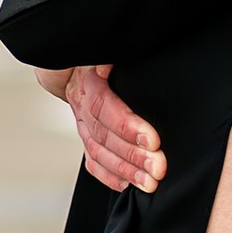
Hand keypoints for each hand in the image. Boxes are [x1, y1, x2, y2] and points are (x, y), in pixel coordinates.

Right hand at [36, 63, 167, 192]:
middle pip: (105, 136)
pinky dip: (110, 176)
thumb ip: (116, 53)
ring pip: (100, 152)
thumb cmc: (100, 53)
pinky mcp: (85, 137)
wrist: (73, 60)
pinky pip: (93, 162)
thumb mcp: (108, 47)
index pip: (105, 107)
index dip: (128, 126)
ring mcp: (81, 124)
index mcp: (88, 81)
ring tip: (149, 183)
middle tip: (158, 169)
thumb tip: (123, 55)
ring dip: (126, 170)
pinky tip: (127, 185)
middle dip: (133, 155)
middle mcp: (81, 105)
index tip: (153, 140)